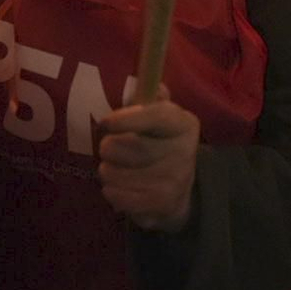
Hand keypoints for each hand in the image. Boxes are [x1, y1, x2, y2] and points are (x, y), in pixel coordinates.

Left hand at [97, 92, 200, 232]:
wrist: (180, 194)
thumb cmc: (162, 147)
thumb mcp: (162, 122)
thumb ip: (153, 101)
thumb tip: (154, 85)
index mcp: (184, 125)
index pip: (157, 116)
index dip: (128, 118)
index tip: (106, 121)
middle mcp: (184, 152)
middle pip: (129, 146)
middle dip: (108, 147)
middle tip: (108, 148)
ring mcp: (173, 180)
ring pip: (117, 173)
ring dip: (107, 171)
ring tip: (115, 168)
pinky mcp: (160, 204)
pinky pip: (118, 195)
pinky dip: (111, 191)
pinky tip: (118, 187)